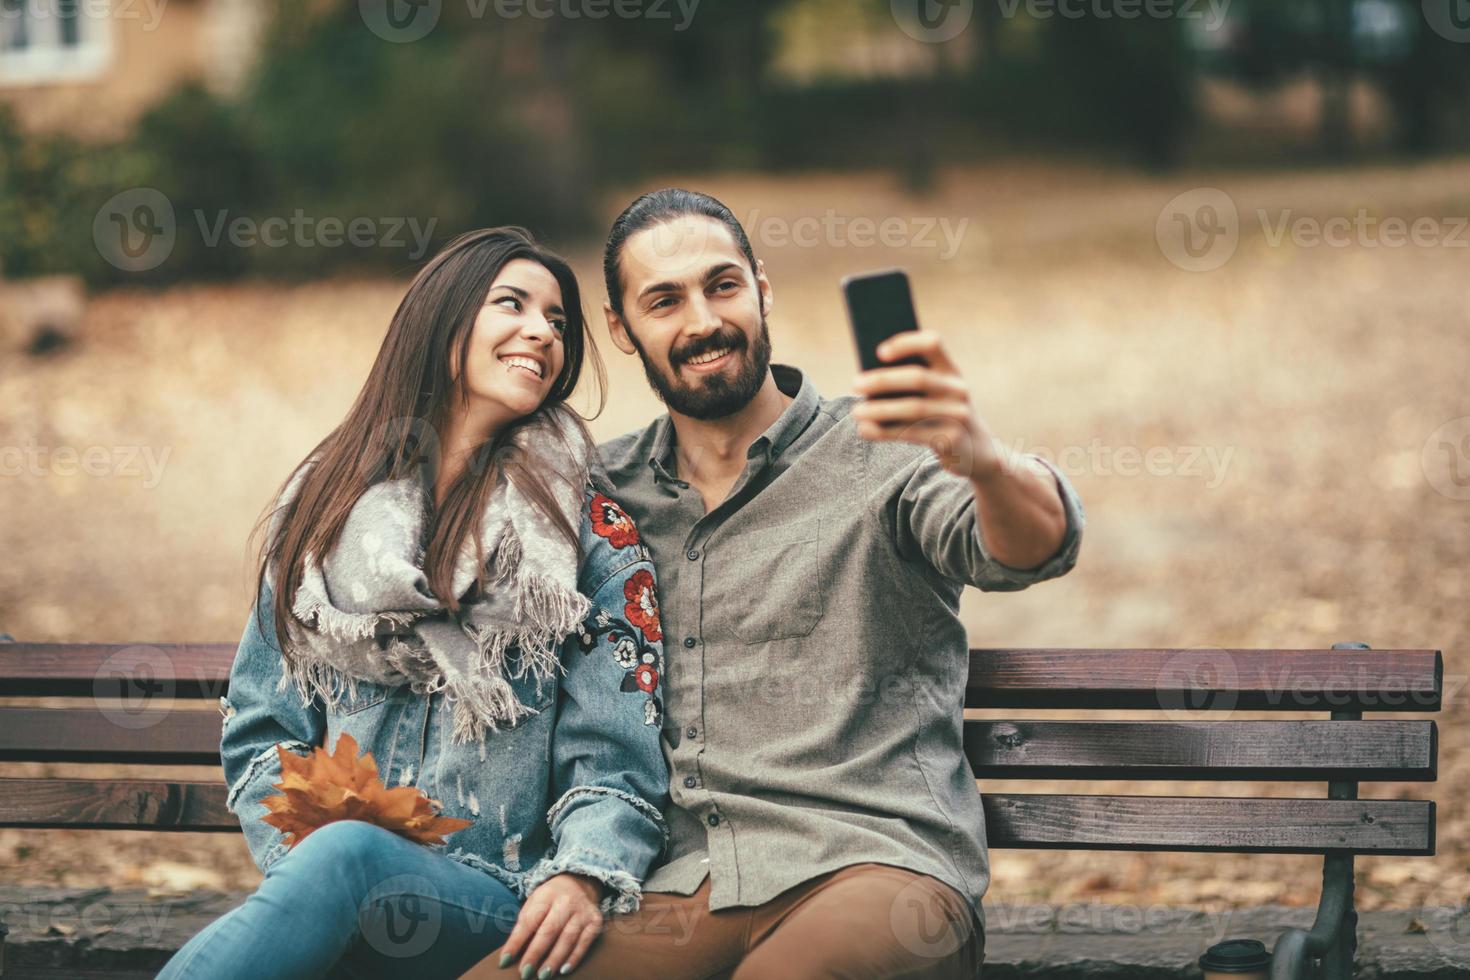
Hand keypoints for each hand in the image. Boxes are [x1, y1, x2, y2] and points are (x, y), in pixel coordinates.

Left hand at [497, 873, 603, 977]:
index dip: (515, 942)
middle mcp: (565, 901)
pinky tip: (564, 970)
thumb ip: (524, 925)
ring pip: (568, 938)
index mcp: (545, 895)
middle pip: (549, 930)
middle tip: (524, 973)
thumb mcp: (534, 904)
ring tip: (543, 975)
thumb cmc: (550, 900)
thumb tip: (511, 953)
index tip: (504, 961)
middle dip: (535, 953)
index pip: (528, 921)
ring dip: (554, 959)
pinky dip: (575, 957)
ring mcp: (582, 911)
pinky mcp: (595, 921)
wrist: (580, 882)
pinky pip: (585, 942)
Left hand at [852, 330, 1004, 482]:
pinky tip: (865, 430)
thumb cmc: (941, 414)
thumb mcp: (935, 394)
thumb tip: (867, 381)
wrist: (976, 451)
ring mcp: (957, 414)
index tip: (879, 352)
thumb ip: (911, 384)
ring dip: (879, 409)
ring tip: (856, 412)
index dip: (906, 343)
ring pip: (912, 408)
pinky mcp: (951, 439)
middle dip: (882, 380)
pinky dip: (884, 432)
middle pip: (917, 377)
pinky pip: (911, 433)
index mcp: (951, 370)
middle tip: (855, 384)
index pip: (932, 344)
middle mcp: (958, 388)